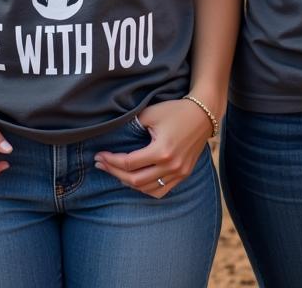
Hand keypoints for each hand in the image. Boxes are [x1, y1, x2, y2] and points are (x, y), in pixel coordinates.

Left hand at [94, 99, 213, 198]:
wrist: (202, 115)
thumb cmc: (175, 110)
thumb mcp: (150, 114)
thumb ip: (132, 126)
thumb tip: (113, 136)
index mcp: (162, 151)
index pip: (129, 163)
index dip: (111, 161)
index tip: (99, 156)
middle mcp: (171, 166)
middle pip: (135, 180)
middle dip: (114, 173)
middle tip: (100, 164)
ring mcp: (179, 173)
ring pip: (147, 190)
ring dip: (128, 183)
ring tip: (115, 172)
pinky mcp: (183, 175)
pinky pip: (161, 191)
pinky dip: (146, 189)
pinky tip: (135, 181)